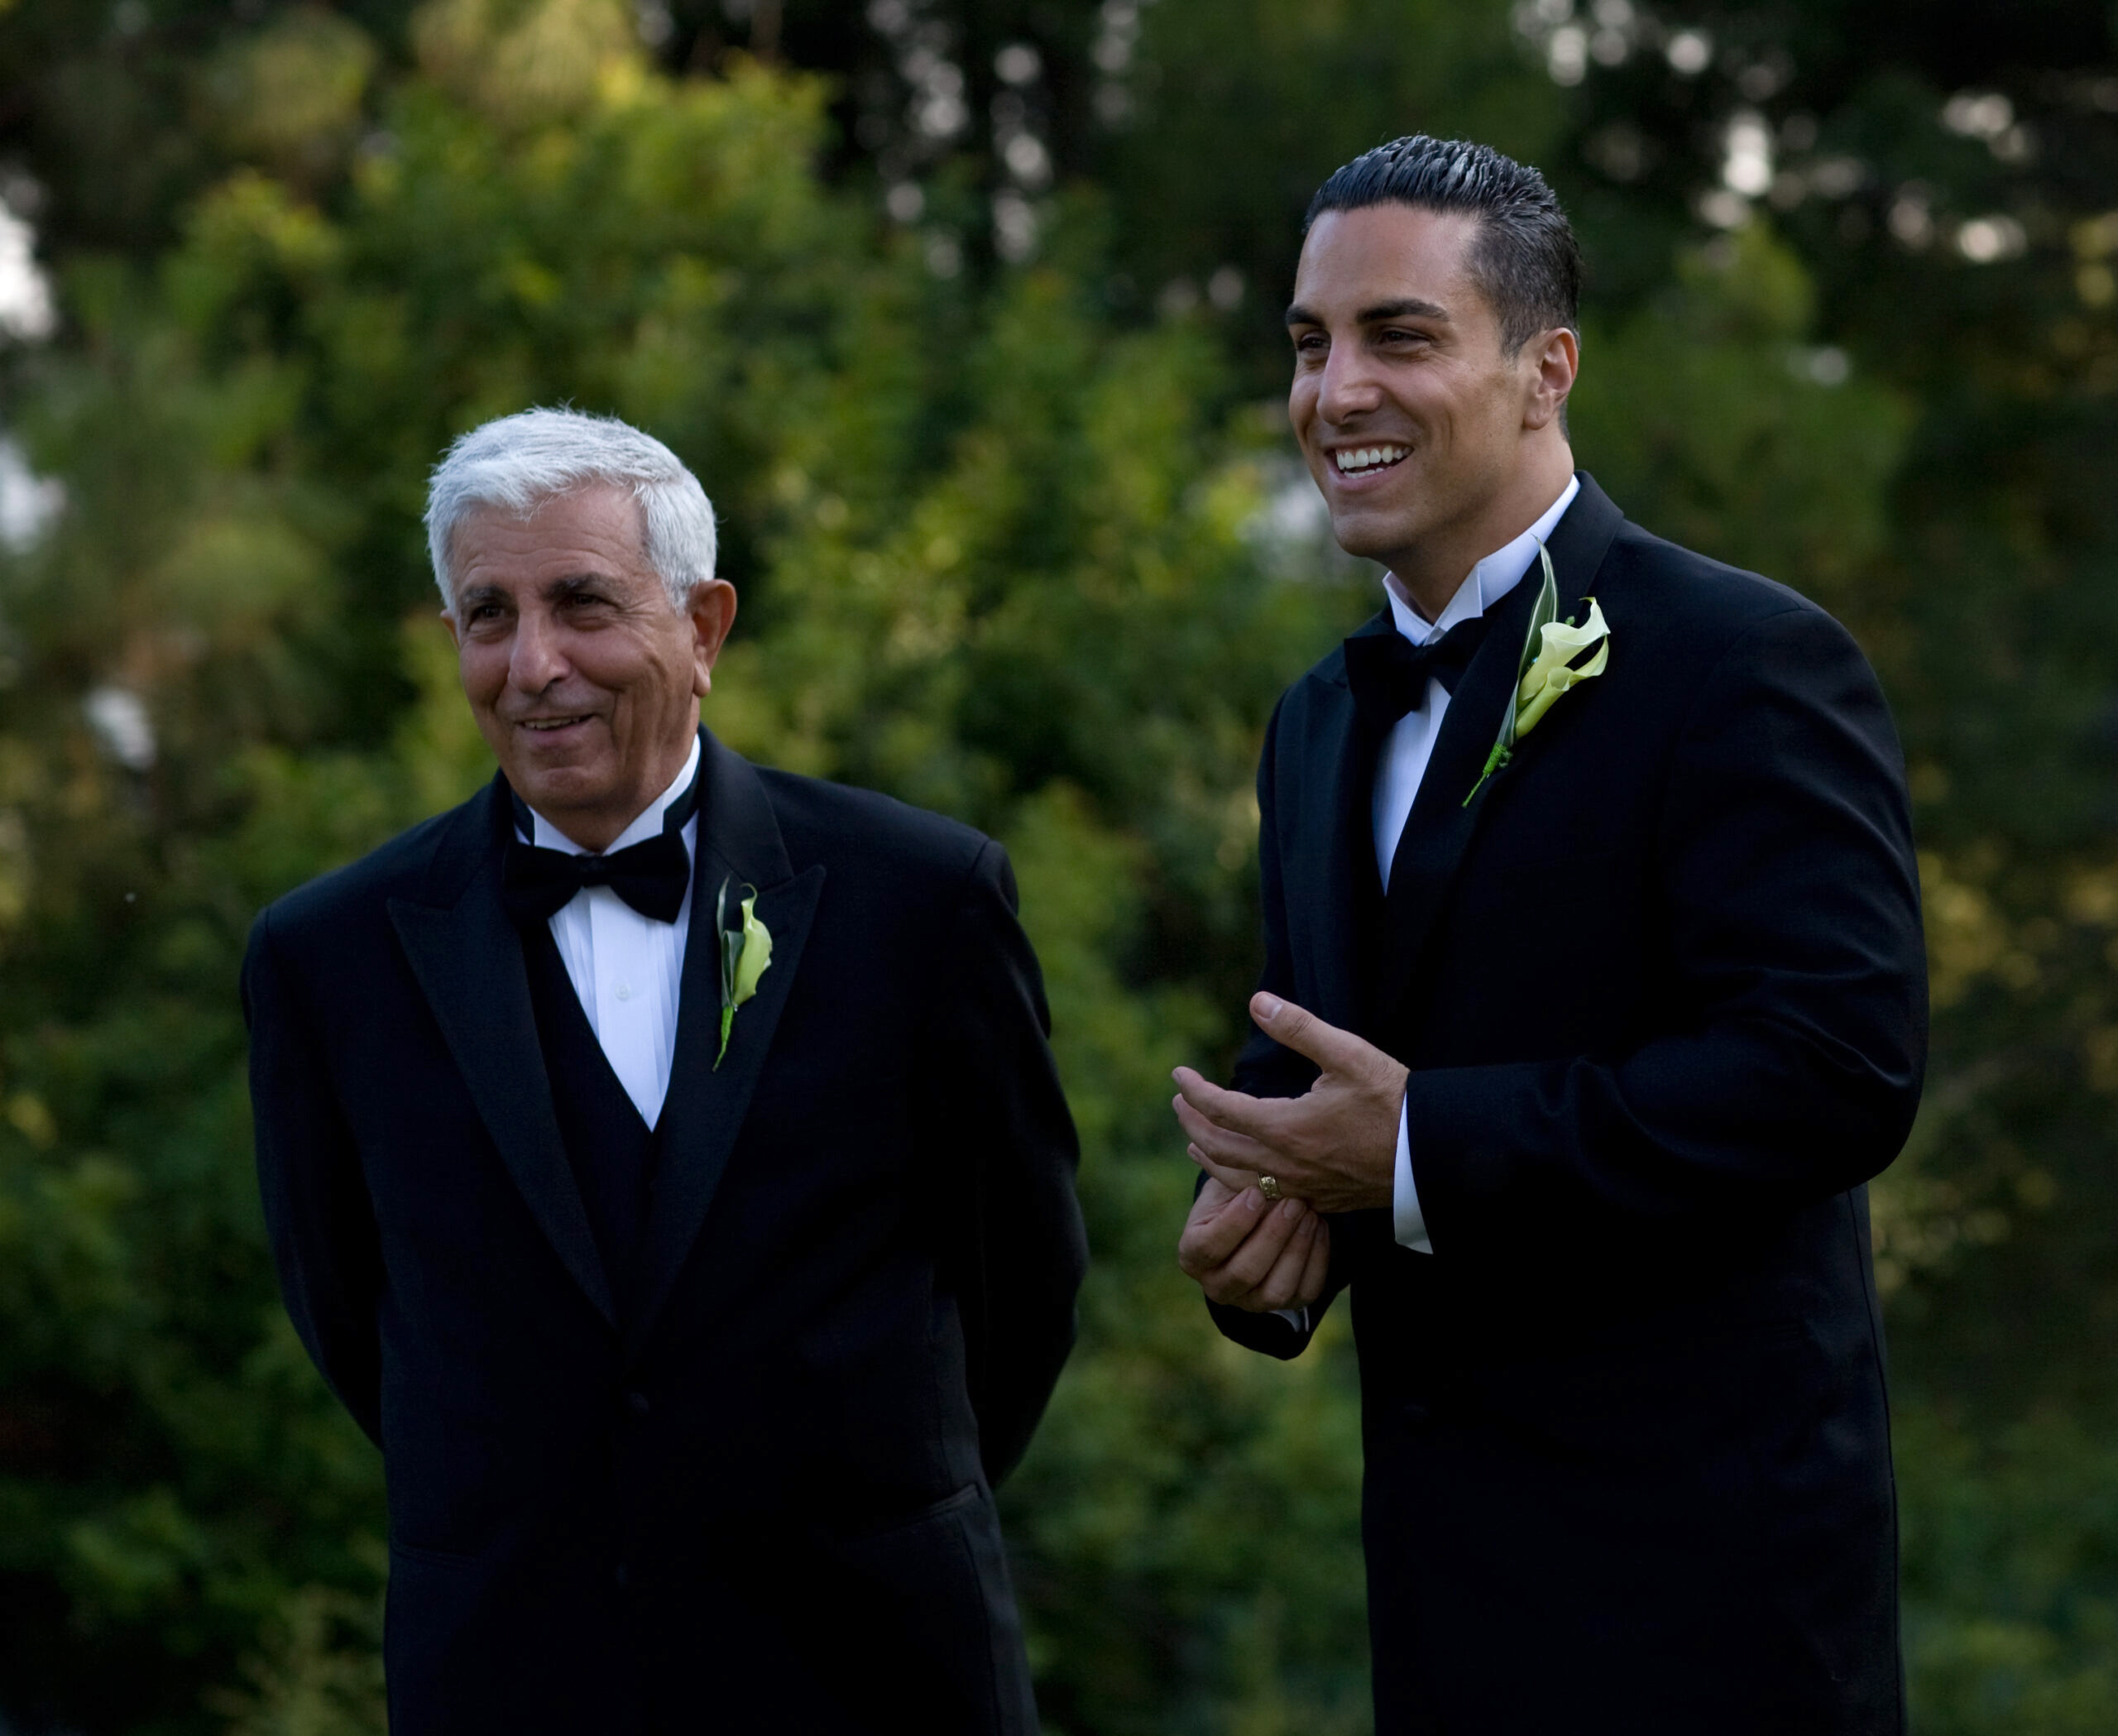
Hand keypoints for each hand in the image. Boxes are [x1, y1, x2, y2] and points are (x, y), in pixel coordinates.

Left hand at [1172, 993, 1408, 1215]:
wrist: (1433, 1153)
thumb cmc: (1392, 1100)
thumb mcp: (1347, 1053)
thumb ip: (1298, 1028)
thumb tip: (1256, 1002)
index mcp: (1286, 1126)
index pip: (1220, 1109)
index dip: (1194, 1091)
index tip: (1178, 1074)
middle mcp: (1285, 1163)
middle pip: (1219, 1148)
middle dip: (1191, 1123)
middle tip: (1178, 1103)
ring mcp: (1300, 1186)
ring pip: (1237, 1178)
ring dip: (1208, 1157)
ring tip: (1192, 1143)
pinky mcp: (1317, 1199)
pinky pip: (1262, 1195)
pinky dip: (1238, 1181)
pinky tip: (1241, 1174)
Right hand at [1176, 1176, 1331, 1312]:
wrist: (1260, 1215)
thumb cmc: (1236, 1193)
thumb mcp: (1226, 1183)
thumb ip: (1222, 1173)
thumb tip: (1199, 1146)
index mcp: (1193, 1255)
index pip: (1208, 1247)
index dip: (1233, 1222)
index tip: (1256, 1192)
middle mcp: (1217, 1286)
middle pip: (1244, 1272)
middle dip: (1273, 1235)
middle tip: (1293, 1201)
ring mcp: (1252, 1301)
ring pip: (1275, 1290)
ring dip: (1296, 1249)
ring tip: (1309, 1212)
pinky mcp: (1287, 1304)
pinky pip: (1305, 1291)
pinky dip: (1316, 1259)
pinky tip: (1320, 1226)